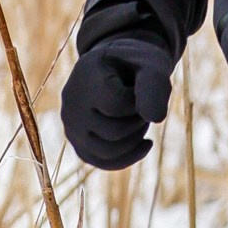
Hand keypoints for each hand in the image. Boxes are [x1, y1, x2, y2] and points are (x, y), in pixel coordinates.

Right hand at [60, 24, 173, 167]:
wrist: (119, 70)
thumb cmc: (137, 66)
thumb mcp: (151, 66)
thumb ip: (154, 86)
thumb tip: (156, 118)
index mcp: (85, 74)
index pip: (117, 105)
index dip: (140, 101)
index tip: (140, 87)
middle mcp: (71, 102)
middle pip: (114, 132)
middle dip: (139, 122)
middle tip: (144, 105)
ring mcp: (71, 125)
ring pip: (107, 152)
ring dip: (134, 140)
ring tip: (140, 119)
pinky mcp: (78, 143)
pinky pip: (103, 162)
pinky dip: (128, 157)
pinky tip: (144, 143)